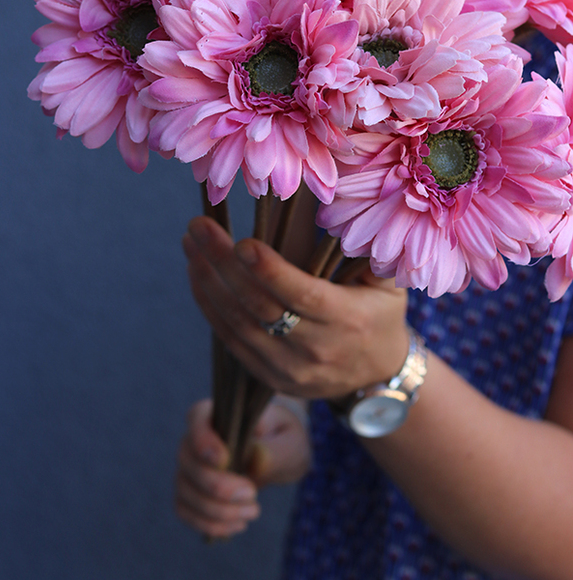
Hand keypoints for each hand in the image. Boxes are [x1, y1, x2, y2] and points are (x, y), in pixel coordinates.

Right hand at [175, 398, 310, 537]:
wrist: (279, 451)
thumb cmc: (283, 437)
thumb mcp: (291, 440)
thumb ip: (276, 449)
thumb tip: (255, 461)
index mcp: (218, 412)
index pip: (197, 417)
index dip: (203, 440)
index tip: (224, 459)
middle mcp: (196, 437)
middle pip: (187, 460)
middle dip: (217, 485)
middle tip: (252, 493)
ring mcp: (190, 466)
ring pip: (184, 489)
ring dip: (216, 510)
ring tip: (252, 512)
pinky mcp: (190, 492)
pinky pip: (185, 510)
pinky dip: (209, 523)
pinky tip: (237, 524)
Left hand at [182, 216, 408, 399]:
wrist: (378, 374)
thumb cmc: (380, 311)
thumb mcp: (387, 280)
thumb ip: (363, 247)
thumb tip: (333, 202)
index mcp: (347, 320)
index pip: (301, 295)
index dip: (269, 271)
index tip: (242, 242)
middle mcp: (316, 349)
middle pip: (259, 307)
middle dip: (223, 264)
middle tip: (199, 227)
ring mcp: (290, 369)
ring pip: (238, 325)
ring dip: (208, 282)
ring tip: (191, 244)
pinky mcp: (269, 378)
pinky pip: (230, 341)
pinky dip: (209, 306)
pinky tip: (197, 273)